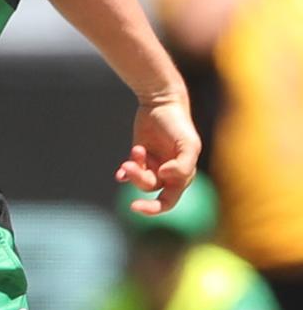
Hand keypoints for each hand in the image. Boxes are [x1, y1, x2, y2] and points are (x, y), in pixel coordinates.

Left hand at [115, 99, 200, 213]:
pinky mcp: (138, 157)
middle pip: (150, 188)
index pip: (169, 201)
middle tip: (129, 164)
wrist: (161, 101)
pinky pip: (128, 173)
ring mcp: (152, 166)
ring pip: (139, 179)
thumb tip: (164, 177)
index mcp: (182, 175)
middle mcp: (168, 173)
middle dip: (138, 178)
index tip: (134, 206)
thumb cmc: (178, 123)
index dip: (154, 208)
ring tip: (137, 150)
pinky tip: (120, 172)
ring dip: (133, 169)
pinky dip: (123, 173)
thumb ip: (183, 165)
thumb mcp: (188, 144)